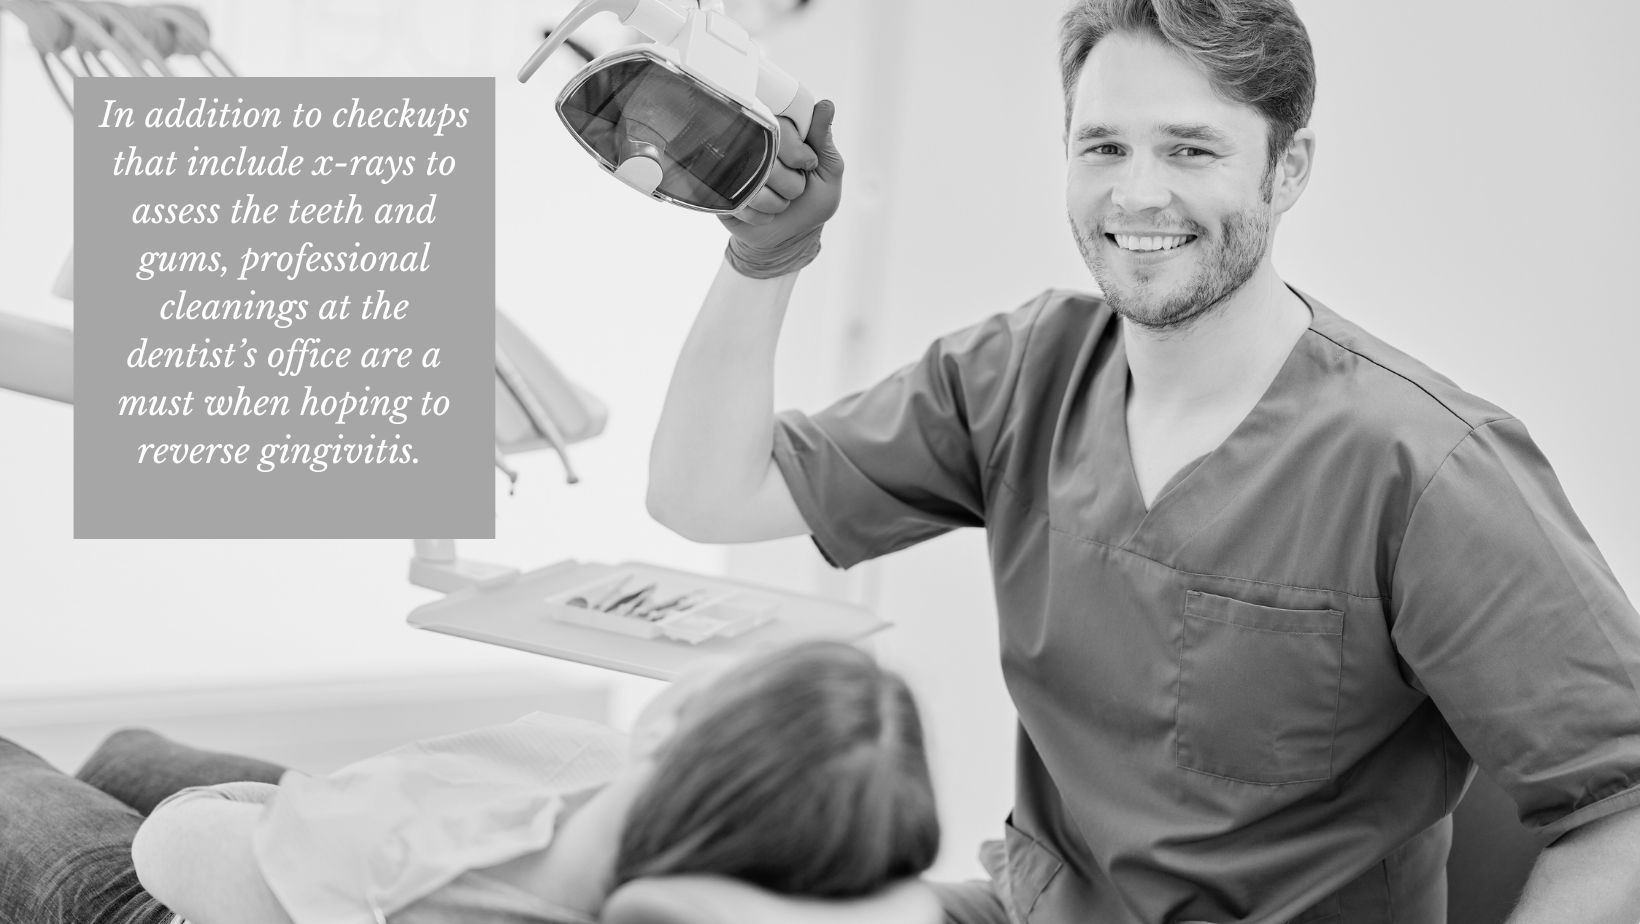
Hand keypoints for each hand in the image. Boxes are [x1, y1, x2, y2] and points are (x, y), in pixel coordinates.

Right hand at [721, 99, 843, 250]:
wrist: (787, 238)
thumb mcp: (828, 171)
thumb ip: (824, 140)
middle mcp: (752, 144)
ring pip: (750, 178)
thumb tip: (826, 105)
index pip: (779, 124)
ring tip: (781, 203)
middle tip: (796, 189)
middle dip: (789, 181)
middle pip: (763, 151)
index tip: (807, 164)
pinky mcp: (719, 191)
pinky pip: (737, 199)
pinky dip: (757, 214)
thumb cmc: (811, 201)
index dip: (796, 150)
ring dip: (774, 201)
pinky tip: (765, 215)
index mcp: (778, 132)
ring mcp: (732, 167)